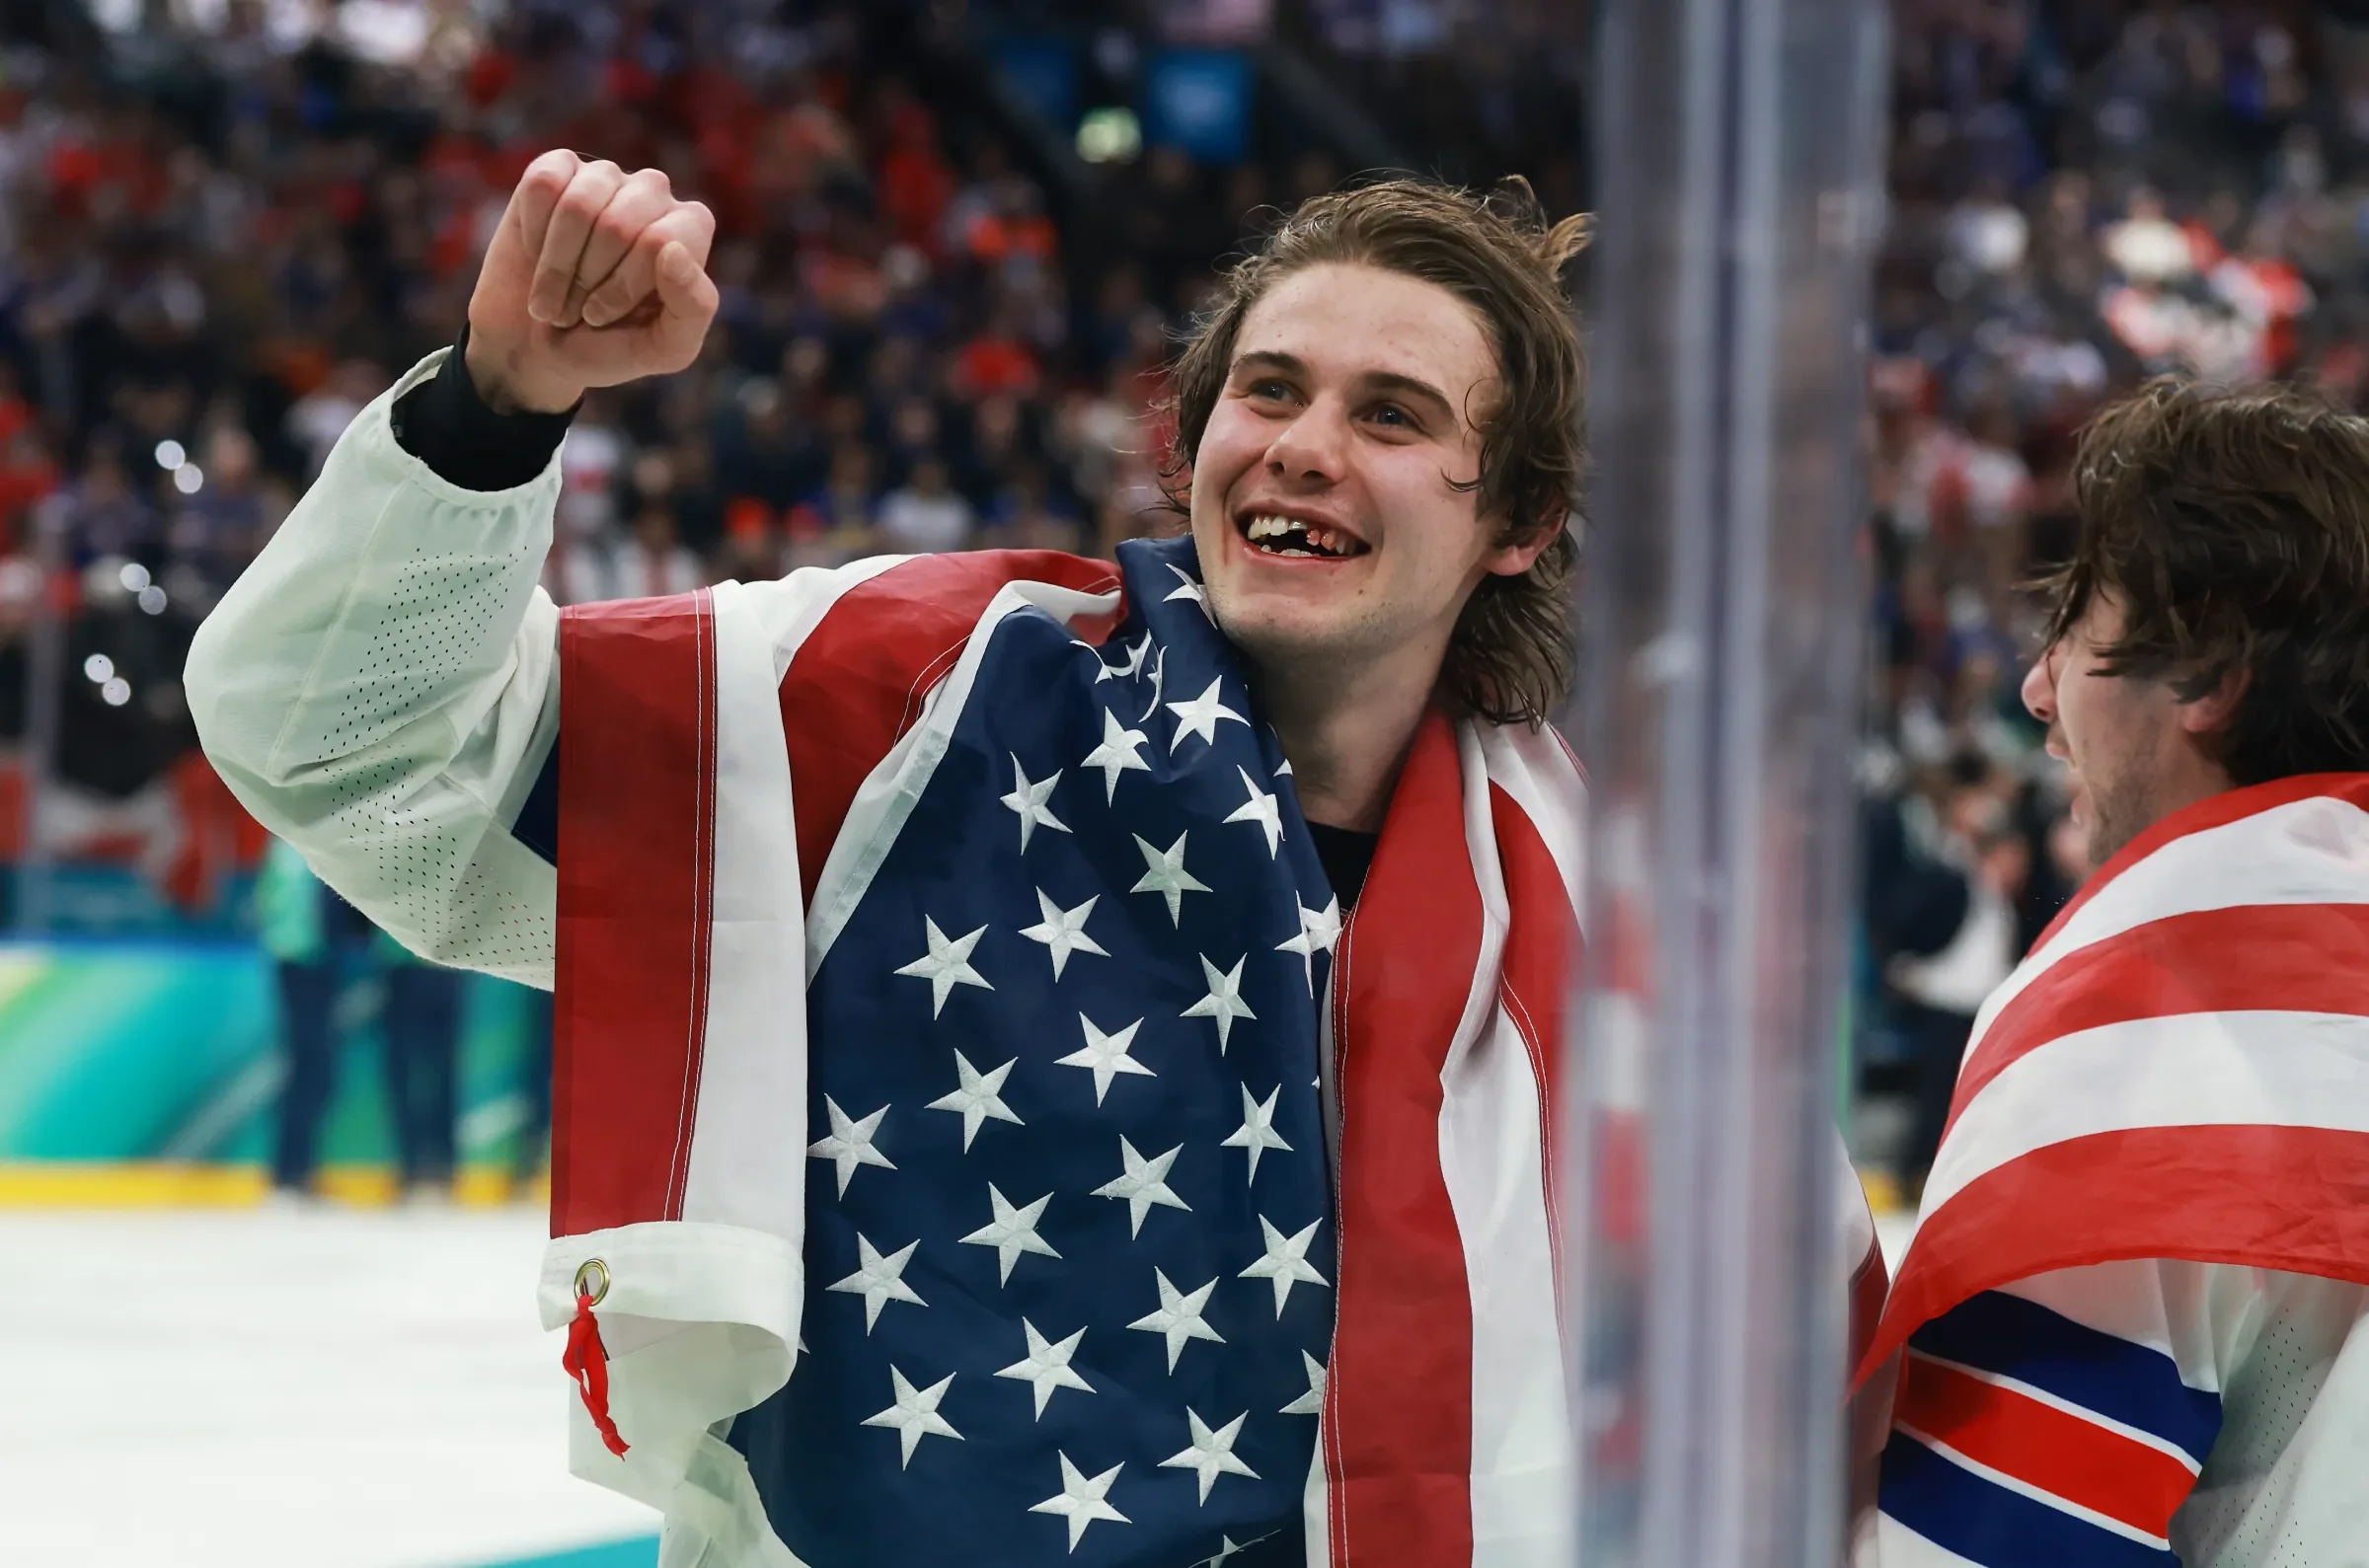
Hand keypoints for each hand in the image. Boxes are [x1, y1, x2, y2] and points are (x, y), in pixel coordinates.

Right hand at [464, 150, 719, 413]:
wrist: (536, 347)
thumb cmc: (610, 348)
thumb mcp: (664, 349)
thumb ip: (692, 308)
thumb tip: (673, 249)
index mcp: (690, 230)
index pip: (659, 242)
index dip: (622, 287)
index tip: (602, 314)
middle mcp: (654, 194)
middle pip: (617, 224)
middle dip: (586, 279)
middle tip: (575, 309)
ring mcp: (606, 177)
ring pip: (578, 204)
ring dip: (556, 264)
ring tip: (554, 291)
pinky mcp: (557, 169)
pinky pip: (543, 184)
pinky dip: (533, 230)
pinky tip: (536, 249)